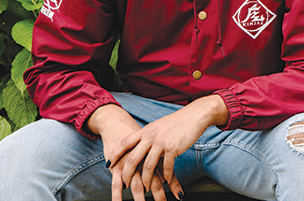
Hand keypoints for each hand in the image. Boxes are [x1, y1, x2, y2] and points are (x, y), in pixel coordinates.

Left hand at [104, 96, 227, 200]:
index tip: (108, 163)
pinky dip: (166, 176)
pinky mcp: (173, 148)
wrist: (195, 115)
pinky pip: (166, 167)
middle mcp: (150, 136)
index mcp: (146, 131)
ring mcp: (161, 142)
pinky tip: (166, 180)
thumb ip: (150, 136)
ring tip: (146, 188)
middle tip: (125, 184)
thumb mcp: (159, 126)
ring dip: (147, 180)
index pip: (124, 143)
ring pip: (148, 166)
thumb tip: (144, 146)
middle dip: (128, 174)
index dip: (115, 154)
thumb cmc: (178, 122)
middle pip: (133, 158)